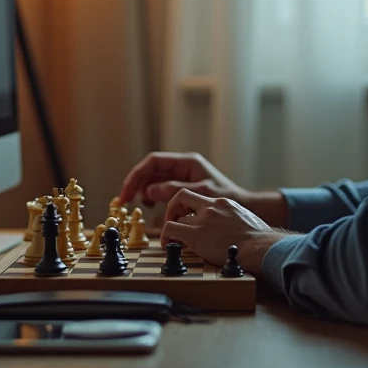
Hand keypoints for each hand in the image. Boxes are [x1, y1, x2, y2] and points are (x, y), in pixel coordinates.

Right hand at [118, 151, 287, 226]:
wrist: (242, 206)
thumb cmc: (225, 197)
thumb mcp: (200, 194)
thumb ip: (174, 190)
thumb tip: (149, 191)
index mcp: (187, 162)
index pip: (153, 161)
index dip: (137, 175)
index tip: (127, 191)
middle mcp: (183, 166)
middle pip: (151, 169)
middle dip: (136, 183)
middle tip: (124, 200)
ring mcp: (182, 175)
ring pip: (154, 179)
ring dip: (143, 190)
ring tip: (140, 205)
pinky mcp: (182, 186)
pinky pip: (161, 187)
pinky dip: (152, 195)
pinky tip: (149, 206)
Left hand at [159, 189, 292, 273]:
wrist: (261, 246)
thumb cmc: (261, 240)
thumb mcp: (248, 222)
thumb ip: (236, 222)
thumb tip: (236, 232)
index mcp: (225, 203)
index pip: (202, 200)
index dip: (192, 208)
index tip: (191, 218)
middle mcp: (212, 206)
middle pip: (183, 195)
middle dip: (174, 207)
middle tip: (173, 220)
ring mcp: (203, 219)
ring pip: (175, 215)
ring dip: (170, 226)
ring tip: (170, 238)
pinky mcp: (195, 234)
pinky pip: (171, 229)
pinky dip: (165, 237)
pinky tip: (167, 245)